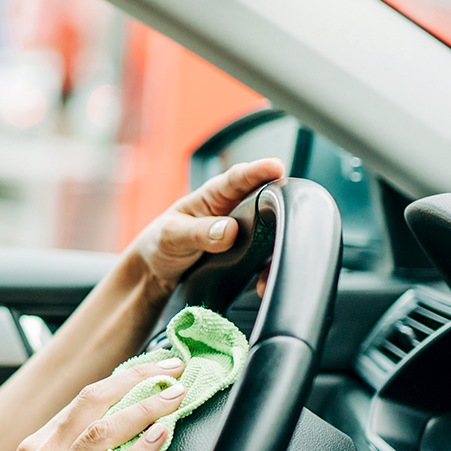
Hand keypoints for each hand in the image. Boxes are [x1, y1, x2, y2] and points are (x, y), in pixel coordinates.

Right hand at [0, 359, 188, 450]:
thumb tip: (110, 447)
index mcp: (33, 450)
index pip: (82, 401)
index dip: (122, 378)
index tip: (153, 368)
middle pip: (92, 402)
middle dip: (137, 379)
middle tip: (173, 370)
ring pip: (102, 432)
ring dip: (144, 408)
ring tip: (175, 397)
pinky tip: (160, 438)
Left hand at [129, 158, 285, 297]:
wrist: (158, 271)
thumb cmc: (161, 243)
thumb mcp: (172, 235)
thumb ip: (198, 232)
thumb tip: (230, 230)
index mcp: (214, 195)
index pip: (238, 178)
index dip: (258, 170)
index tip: (276, 166)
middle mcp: (235, 211)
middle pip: (267, 202)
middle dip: (282, 207)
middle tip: (292, 217)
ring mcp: (245, 234)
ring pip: (272, 233)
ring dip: (277, 248)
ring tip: (275, 263)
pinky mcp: (250, 256)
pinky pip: (267, 261)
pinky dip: (269, 272)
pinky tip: (264, 284)